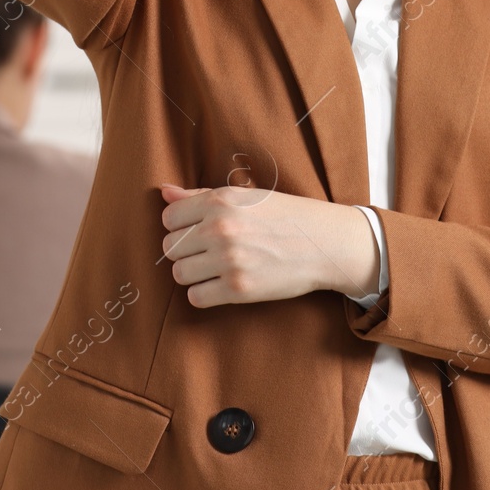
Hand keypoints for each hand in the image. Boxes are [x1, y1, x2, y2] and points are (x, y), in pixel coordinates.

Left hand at [158, 183, 380, 307]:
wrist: (324, 242)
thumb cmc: (285, 215)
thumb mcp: (245, 196)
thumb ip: (201, 195)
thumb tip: (164, 191)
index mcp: (220, 201)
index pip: (169, 217)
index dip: (181, 226)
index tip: (198, 230)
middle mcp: (220, 229)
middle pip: (170, 247)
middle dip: (186, 250)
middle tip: (210, 251)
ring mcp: (228, 260)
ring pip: (180, 274)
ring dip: (194, 274)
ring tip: (216, 268)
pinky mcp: (238, 289)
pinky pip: (196, 298)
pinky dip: (205, 294)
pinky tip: (223, 284)